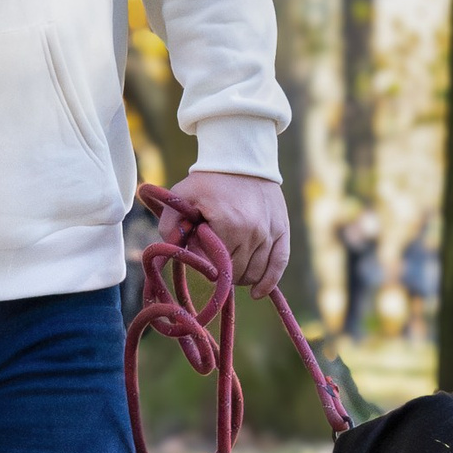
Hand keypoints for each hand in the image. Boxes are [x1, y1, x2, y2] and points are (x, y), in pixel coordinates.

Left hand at [172, 168, 290, 298]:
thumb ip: (171, 222)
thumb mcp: (183, 195)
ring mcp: (270, 233)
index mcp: (229, 225)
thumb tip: (172, 249)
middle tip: (213, 255)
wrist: (243, 159)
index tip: (199, 248)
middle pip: (235, 271)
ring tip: (229, 267)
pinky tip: (257, 292)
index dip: (204, 262)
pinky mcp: (282, 230)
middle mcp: (253, 232)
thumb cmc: (209, 179)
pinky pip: (279, 264)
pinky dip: (269, 282)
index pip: (214, 264)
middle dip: (221, 269)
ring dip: (240, 277)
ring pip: (255, 272)